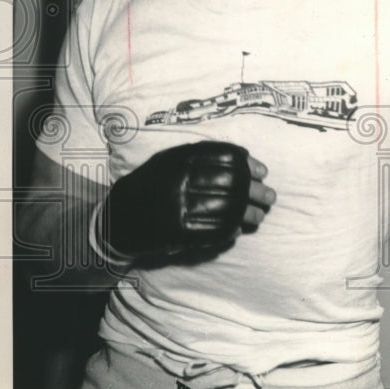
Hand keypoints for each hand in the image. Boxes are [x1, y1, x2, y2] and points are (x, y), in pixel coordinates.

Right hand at [98, 141, 274, 261]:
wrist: (119, 217)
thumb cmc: (153, 183)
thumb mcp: (172, 159)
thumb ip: (205, 155)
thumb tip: (246, 156)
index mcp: (181, 161)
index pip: (227, 159)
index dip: (250, 165)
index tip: (263, 173)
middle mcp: (181, 182)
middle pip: (233, 185)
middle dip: (257, 192)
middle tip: (270, 198)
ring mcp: (180, 209)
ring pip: (228, 210)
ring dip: (250, 214)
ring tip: (260, 216)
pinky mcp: (178, 234)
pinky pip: (214, 232)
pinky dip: (231, 231)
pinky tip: (238, 230)